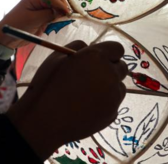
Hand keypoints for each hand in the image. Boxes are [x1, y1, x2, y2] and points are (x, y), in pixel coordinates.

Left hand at [0, 0, 72, 48]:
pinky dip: (56, 22)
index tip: (68, 13)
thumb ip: (48, 14)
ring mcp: (40, 11)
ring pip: (56, 11)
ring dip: (60, 16)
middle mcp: (38, 2)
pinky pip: (53, 19)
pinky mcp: (41, 19)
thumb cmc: (16, 25)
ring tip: (63, 22)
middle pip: (56, 3)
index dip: (61, 5)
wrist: (7, 37)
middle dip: (62, 9)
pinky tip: (56, 26)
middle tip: (68, 18)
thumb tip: (61, 12)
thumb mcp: (33, 19)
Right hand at [6, 40, 127, 158]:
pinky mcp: (113, 114)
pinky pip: (114, 103)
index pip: (117, 49)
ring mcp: (113, 97)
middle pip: (122, 68)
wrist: (45, 120)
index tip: (97, 59)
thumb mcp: (57, 57)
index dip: (108, 53)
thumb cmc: (48, 84)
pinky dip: (105, 103)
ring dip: (109, 86)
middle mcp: (110, 75)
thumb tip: (89, 48)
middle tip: (91, 76)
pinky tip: (86, 106)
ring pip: (119, 86)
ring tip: (87, 93)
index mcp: (96, 57)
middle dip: (110, 69)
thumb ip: (77, 47)